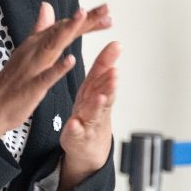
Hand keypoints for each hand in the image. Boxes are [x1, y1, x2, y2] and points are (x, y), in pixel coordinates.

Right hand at [0, 1, 111, 146]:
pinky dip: (57, 68)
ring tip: (83, 17)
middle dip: (83, 19)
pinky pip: (46, 77)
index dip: (85, 20)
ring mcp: (32, 68)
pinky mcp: (31, 86)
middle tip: (105, 8)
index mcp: (36, 44)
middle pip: (61, 31)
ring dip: (68, 31)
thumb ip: (40, 29)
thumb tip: (47, 6)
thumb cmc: (12, 80)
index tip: (106, 11)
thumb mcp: (28, 51)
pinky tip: (71, 60)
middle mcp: (34, 51)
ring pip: (52, 46)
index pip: (63, 27)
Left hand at [59, 40, 120, 190]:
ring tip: (100, 97)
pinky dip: (75, 129)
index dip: (109, 61)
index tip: (116, 47)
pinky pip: (74, 133)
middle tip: (114, 74)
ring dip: (97, 105)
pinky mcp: (75, 137)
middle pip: (104, 94)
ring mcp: (87, 123)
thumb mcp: (96, 88)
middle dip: (110, 85)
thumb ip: (103, 67)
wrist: (88, 147)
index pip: (103, 76)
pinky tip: (74, 124)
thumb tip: (116, 43)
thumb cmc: (91, 113)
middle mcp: (95, 108)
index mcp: (95, 93)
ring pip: (94, 113)